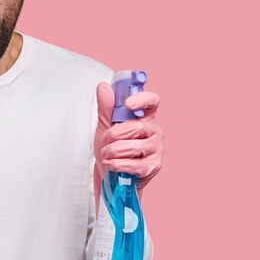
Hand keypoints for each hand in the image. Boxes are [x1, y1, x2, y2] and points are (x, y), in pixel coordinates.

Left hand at [93, 82, 163, 210]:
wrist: (109, 173)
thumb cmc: (110, 147)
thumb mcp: (105, 125)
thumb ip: (106, 107)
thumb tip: (103, 86)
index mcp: (145, 117)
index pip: (152, 101)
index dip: (142, 100)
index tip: (127, 105)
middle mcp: (155, 131)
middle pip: (136, 126)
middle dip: (114, 135)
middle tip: (106, 141)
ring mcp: (156, 149)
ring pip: (133, 146)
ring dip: (113, 151)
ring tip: (107, 154)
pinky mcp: (153, 167)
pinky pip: (133, 164)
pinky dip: (116, 164)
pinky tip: (111, 164)